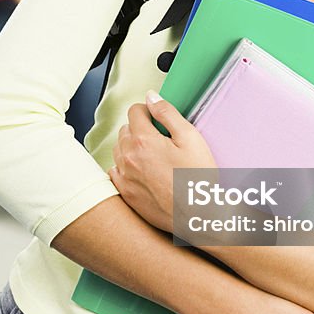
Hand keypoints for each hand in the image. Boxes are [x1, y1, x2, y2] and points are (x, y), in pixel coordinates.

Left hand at [110, 91, 214, 232]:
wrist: (197, 216)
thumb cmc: (198, 179)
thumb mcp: (190, 138)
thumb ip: (168, 113)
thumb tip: (151, 97)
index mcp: (144, 140)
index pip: (134, 112)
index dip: (148, 110)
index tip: (158, 118)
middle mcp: (128, 157)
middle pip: (125, 130)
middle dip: (140, 128)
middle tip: (161, 138)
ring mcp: (124, 177)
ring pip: (119, 150)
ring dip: (131, 146)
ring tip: (153, 155)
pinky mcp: (125, 194)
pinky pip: (115, 171)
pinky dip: (125, 167)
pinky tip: (142, 171)